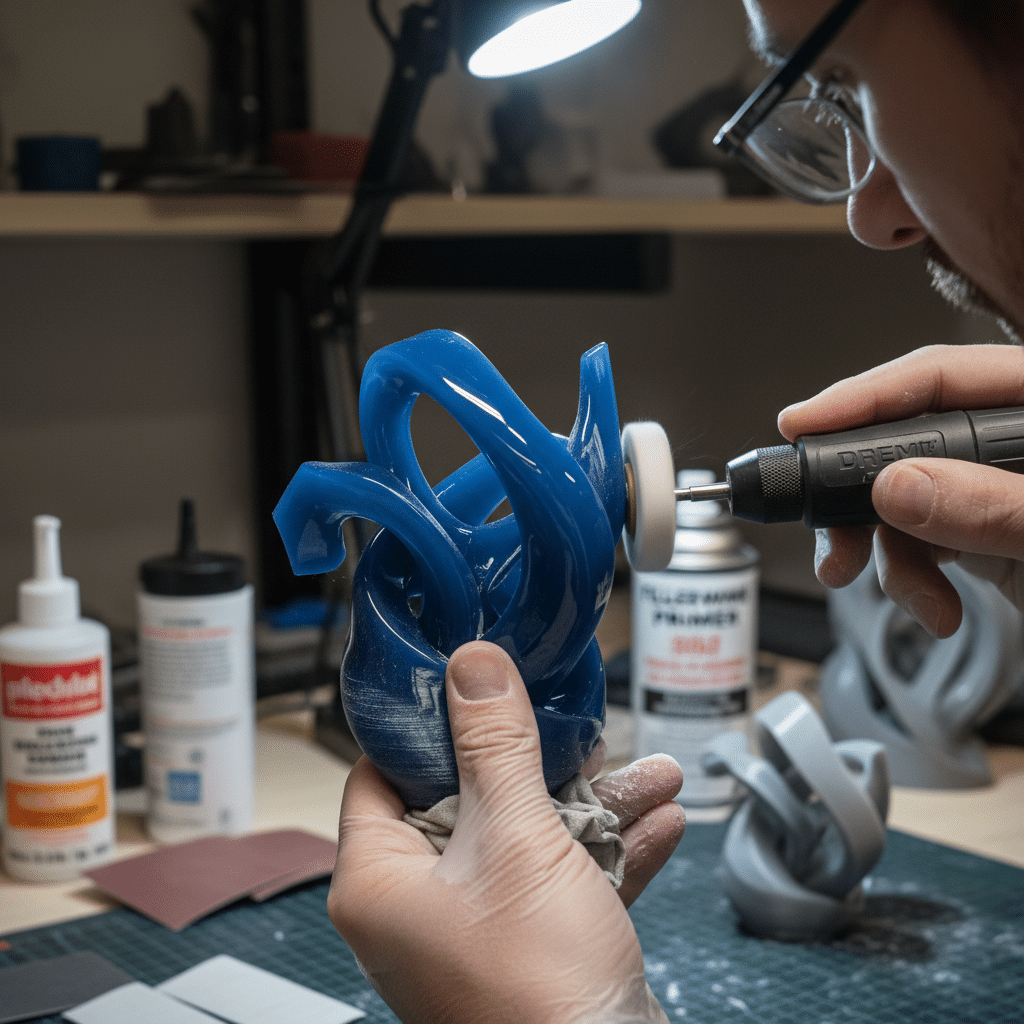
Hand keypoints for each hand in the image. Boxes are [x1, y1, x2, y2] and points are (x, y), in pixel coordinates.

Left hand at [329, 640, 684, 1023]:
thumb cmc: (537, 988)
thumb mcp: (517, 837)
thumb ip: (494, 744)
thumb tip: (471, 667)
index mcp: (381, 881)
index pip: (383, 775)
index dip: (428, 729)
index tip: (473, 689)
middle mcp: (419, 908)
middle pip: (470, 800)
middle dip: (542, 764)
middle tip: (578, 729)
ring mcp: (477, 930)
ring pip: (528, 837)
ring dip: (593, 804)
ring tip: (647, 773)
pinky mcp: (530, 948)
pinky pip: (561, 880)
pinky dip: (606, 852)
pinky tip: (658, 822)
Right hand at [778, 343, 1023, 636]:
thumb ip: (994, 505)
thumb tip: (899, 484)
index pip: (941, 376)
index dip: (864, 397)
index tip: (802, 425)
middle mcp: (1010, 444)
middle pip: (906, 441)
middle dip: (859, 495)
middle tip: (827, 525)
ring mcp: (994, 489)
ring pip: (904, 502)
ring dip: (883, 553)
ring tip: (889, 587)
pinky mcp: (986, 532)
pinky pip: (924, 543)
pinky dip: (914, 580)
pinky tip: (934, 606)